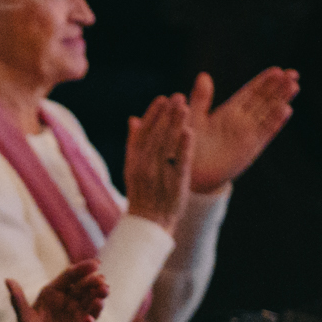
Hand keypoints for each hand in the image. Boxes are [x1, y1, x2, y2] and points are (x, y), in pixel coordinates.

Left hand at [8, 260, 106, 321]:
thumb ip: (18, 301)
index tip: (95, 264)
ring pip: (89, 298)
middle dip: (93, 281)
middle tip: (102, 281)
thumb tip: (8, 280)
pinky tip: (101, 304)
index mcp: (51, 293)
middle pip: (82, 286)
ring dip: (98, 293)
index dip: (82, 269)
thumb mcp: (24, 321)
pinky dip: (97, 308)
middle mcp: (64, 300)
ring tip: (105, 290)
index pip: (68, 277)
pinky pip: (91, 314)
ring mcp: (74, 312)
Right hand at [122, 93, 195, 230]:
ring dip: (175, 125)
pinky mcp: (174, 185)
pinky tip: (189, 132)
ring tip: (185, 107)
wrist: (149, 224)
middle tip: (177, 97)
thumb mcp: (133, 168)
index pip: (142, 133)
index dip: (152, 115)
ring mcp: (158, 176)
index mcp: (133, 161)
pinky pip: (179, 164)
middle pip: (155, 136)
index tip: (162, 99)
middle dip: (166, 115)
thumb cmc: (143, 194)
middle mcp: (144, 166)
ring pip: (166, 146)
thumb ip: (134, 144)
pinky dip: (183, 148)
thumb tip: (133, 119)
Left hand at [190, 67, 298, 192]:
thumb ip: (200, 98)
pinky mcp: (250, 148)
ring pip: (269, 113)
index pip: (251, 93)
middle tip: (293, 73)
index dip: (264, 81)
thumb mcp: (193, 118)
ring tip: (294, 85)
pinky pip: (265, 133)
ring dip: (281, 100)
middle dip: (279, 87)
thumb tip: (203, 75)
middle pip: (265, 100)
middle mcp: (242, 121)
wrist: (190, 173)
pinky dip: (275, 121)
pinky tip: (285, 109)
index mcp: (229, 111)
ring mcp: (248, 134)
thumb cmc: (188, 146)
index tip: (278, 70)